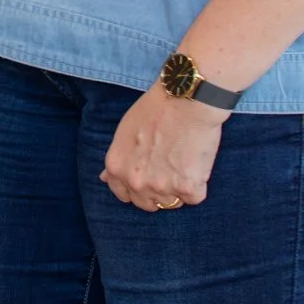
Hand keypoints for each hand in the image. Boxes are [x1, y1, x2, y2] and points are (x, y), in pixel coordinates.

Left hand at [100, 84, 227, 211]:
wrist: (185, 99)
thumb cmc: (155, 108)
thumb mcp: (124, 131)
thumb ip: (118, 158)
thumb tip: (105, 178)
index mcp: (117, 167)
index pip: (123, 195)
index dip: (137, 187)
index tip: (148, 177)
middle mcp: (135, 182)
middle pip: (148, 204)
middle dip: (157, 190)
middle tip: (169, 168)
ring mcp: (161, 187)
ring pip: (172, 202)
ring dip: (178, 188)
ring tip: (183, 160)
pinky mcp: (187, 188)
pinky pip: (194, 197)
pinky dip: (198, 184)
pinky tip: (196, 162)